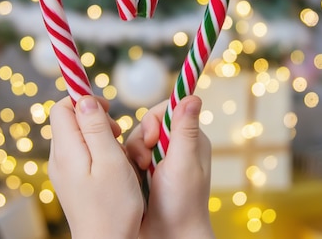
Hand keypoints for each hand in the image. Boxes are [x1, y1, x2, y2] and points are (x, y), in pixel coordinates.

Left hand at [48, 95, 143, 238]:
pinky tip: (112, 167)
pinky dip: (97, 151)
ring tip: (118, 153)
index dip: (84, 100)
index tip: (109, 110)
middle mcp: (59, 159)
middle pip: (69, 120)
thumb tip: (84, 99)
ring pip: (77, 137)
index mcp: (66, 151)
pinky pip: (81, 154)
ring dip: (99, 135)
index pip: (62, 107)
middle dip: (95, 118)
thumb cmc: (113, 208)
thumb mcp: (111, 161)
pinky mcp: (71, 182)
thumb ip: (96, 128)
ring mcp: (63, 172)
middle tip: (117, 134)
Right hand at [126, 95, 214, 238]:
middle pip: (147, 124)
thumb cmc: (182, 203)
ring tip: (140, 174)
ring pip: (135, 140)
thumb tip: (194, 96)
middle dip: (141, 141)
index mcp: (190, 139)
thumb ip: (185, 130)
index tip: (153, 140)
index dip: (154, 120)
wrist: (168, 236)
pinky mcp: (144, 171)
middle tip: (145, 163)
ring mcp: (159, 159)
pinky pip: (127, 156)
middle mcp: (176, 146)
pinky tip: (134, 179)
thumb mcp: (183, 163)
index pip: (167, 110)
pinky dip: (127, 165)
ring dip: (133, 155)